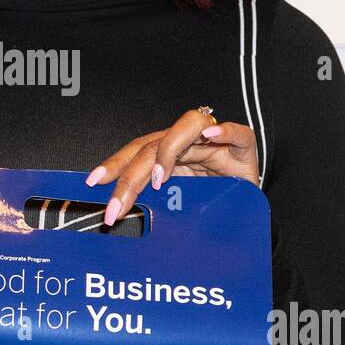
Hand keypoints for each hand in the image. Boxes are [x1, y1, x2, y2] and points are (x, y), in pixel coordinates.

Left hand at [85, 107, 259, 226]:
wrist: (250, 215)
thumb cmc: (213, 208)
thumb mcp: (177, 208)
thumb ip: (155, 205)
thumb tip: (120, 217)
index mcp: (168, 156)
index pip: (136, 152)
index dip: (114, 165)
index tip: (94, 181)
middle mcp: (187, 145)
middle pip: (153, 145)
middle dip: (131, 176)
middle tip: (119, 204)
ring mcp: (214, 143)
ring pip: (187, 127)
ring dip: (169, 151)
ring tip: (159, 178)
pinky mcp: (243, 146)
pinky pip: (235, 132)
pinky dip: (224, 132)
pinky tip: (211, 137)